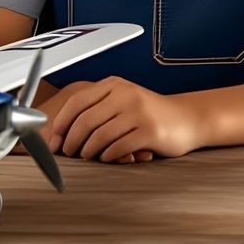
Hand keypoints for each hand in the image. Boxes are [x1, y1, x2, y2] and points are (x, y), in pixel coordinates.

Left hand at [38, 76, 202, 162]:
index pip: (77, 101)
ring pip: (100, 135)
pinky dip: (108, 156)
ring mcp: (138, 112)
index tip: (55, 138)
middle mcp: (125, 94)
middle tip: (68, 152)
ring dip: (88, 150)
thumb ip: (98, 108)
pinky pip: (118, 147)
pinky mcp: (150, 131)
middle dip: (71, 140)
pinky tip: (107, 158)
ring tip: (87, 156)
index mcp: (114, 85)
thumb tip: (63, 130)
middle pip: (85, 120)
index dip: (62, 121)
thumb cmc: (149, 114)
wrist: (188, 119)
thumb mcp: (123, 101)